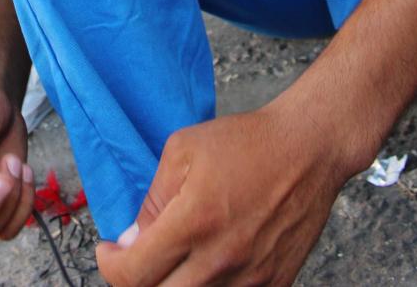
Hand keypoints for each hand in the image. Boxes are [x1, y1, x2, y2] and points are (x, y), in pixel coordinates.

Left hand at [96, 103, 343, 285]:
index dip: (110, 266)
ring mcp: (250, 277)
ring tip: (172, 258)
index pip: (134, 273)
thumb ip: (153, 199)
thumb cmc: (247, 142)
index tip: (109, 252)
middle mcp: (221, 258)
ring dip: (174, 284)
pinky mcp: (274, 283)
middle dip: (138, 281)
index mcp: (194, 221)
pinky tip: (206, 263)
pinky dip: (211, 286)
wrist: (307, 149)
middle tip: (136, 259)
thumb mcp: (183, 149)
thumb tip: (131, 240)